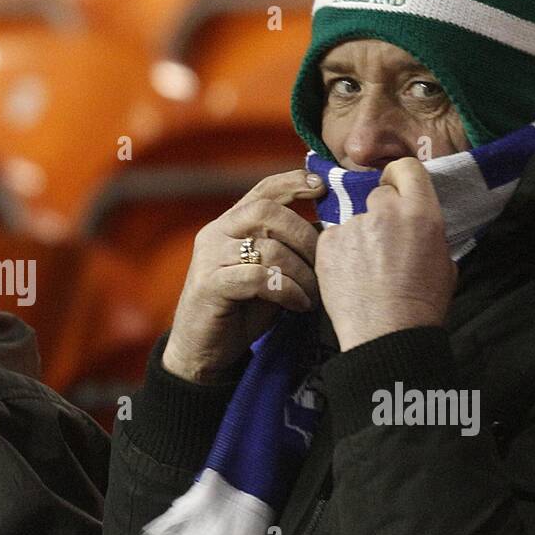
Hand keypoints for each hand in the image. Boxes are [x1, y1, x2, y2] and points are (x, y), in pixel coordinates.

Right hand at [162, 169, 325, 382]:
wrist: (204, 350)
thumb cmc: (244, 310)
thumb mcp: (271, 272)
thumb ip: (289, 249)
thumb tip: (330, 231)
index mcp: (231, 224)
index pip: (263, 190)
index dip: (293, 183)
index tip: (322, 187)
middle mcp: (216, 233)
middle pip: (268, 212)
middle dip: (305, 236)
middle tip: (325, 263)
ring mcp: (210, 257)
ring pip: (267, 247)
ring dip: (301, 272)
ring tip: (314, 294)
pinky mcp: (209, 285)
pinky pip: (257, 278)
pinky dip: (286, 290)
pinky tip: (299, 305)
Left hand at [315, 157, 456, 351]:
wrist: (387, 337)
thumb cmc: (422, 307)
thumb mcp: (445, 264)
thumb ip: (430, 234)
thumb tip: (419, 224)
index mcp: (421, 213)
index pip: (407, 168)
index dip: (401, 178)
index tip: (398, 190)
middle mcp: (386, 212)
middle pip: (378, 194)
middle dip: (381, 213)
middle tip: (385, 244)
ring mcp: (353, 226)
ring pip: (354, 219)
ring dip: (360, 236)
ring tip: (367, 271)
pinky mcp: (327, 243)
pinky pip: (333, 237)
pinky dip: (340, 253)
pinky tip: (350, 277)